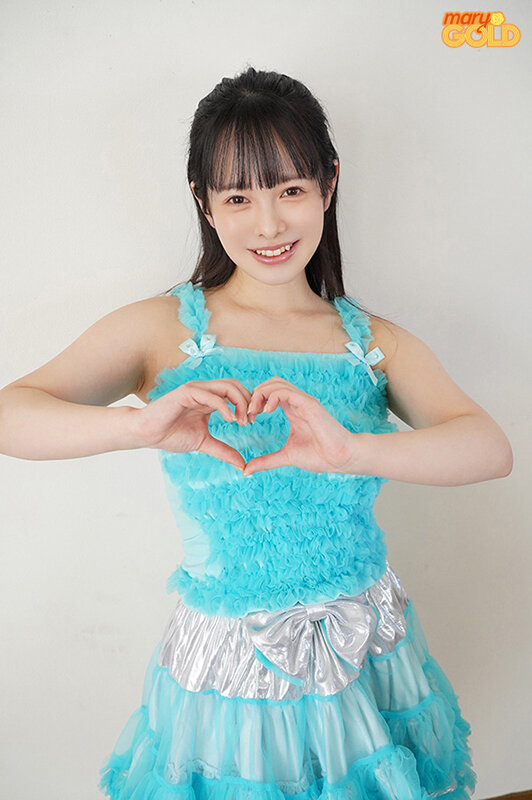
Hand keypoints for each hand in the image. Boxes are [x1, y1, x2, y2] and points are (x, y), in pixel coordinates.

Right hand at [133, 379, 251, 470]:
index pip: (236, 392)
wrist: (146, 434)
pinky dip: (224, 406)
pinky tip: (230, 419)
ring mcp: (195, 390)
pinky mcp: (186, 393)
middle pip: (235, 385)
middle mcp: (204, 390)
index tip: (252, 421)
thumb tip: (242, 464)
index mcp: (209, 399)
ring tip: (242, 420)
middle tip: (251, 420)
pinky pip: (211, 395)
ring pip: (227, 386)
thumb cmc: (170, 435)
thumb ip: (223, 450)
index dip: (247, 404)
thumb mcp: (204, 443)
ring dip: (240, 402)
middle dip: (248, 401)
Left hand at [242, 377, 359, 475]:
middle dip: (255, 394)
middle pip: (271, 383)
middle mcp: (297, 402)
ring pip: (277, 383)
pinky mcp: (309, 404)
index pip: (269, 393)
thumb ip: (266, 461)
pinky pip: (286, 391)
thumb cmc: (319, 456)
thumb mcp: (286, 457)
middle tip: (248, 414)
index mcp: (292, 410)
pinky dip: (272, 397)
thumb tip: (246, 470)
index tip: (248, 420)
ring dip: (261, 394)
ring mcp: (304, 401)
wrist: (341, 458)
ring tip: (254, 412)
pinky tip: (266, 411)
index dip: (255, 403)